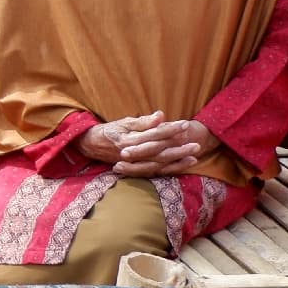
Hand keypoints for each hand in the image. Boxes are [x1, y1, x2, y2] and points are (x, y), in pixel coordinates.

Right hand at [78, 112, 209, 176]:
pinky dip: (170, 169)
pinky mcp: (136, 170)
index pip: (154, 135)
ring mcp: (134, 164)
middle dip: (179, 149)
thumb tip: (161, 115)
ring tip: (194, 156)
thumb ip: (143, 121)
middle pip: (159, 153)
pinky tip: (182, 165)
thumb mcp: (123, 122)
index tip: (185, 124)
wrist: (92, 146)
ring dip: (177, 161)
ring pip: (159, 164)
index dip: (170, 129)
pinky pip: (155, 172)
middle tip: (196, 144)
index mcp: (128, 140)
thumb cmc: (109, 131)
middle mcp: (132, 154)